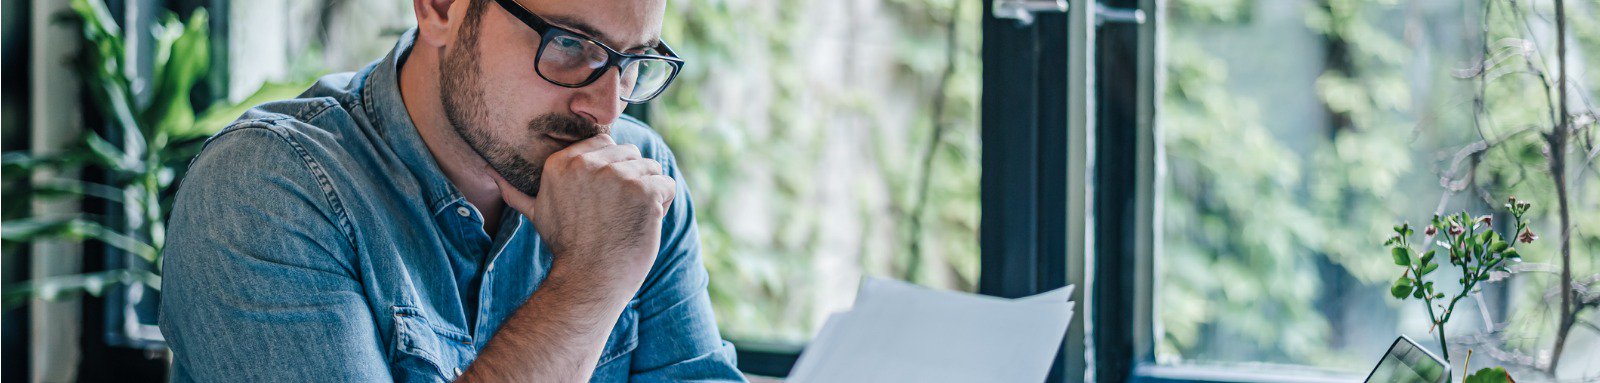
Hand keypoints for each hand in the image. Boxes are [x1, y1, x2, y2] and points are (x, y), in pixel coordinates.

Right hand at [493, 134, 675, 287]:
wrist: (589, 281)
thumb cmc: (567, 248)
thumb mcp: (536, 214)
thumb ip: (517, 191)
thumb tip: (491, 174)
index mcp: (562, 162)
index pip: (604, 142)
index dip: (611, 168)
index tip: (605, 198)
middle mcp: (588, 163)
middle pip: (630, 153)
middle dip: (631, 180)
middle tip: (616, 212)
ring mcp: (617, 175)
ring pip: (651, 168)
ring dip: (648, 193)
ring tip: (629, 219)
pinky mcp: (643, 190)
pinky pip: (667, 185)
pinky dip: (663, 204)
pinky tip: (645, 223)